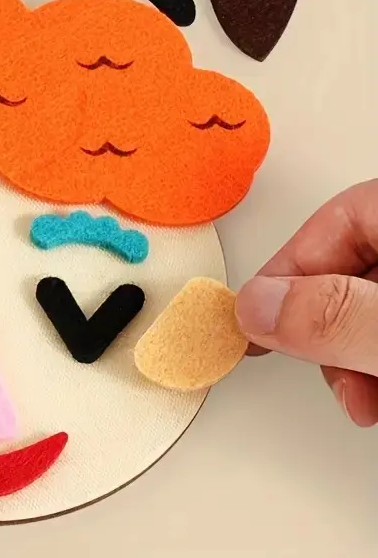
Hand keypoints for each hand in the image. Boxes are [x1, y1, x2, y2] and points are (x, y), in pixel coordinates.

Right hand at [235, 180, 377, 427]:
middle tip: (327, 373)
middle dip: (322, 330)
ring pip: (365, 308)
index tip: (256, 323)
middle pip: (344, 271)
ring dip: (349, 357)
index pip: (331, 224)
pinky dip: (374, 361)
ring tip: (364, 398)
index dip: (287, 275)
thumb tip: (258, 307)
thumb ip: (337, 314)